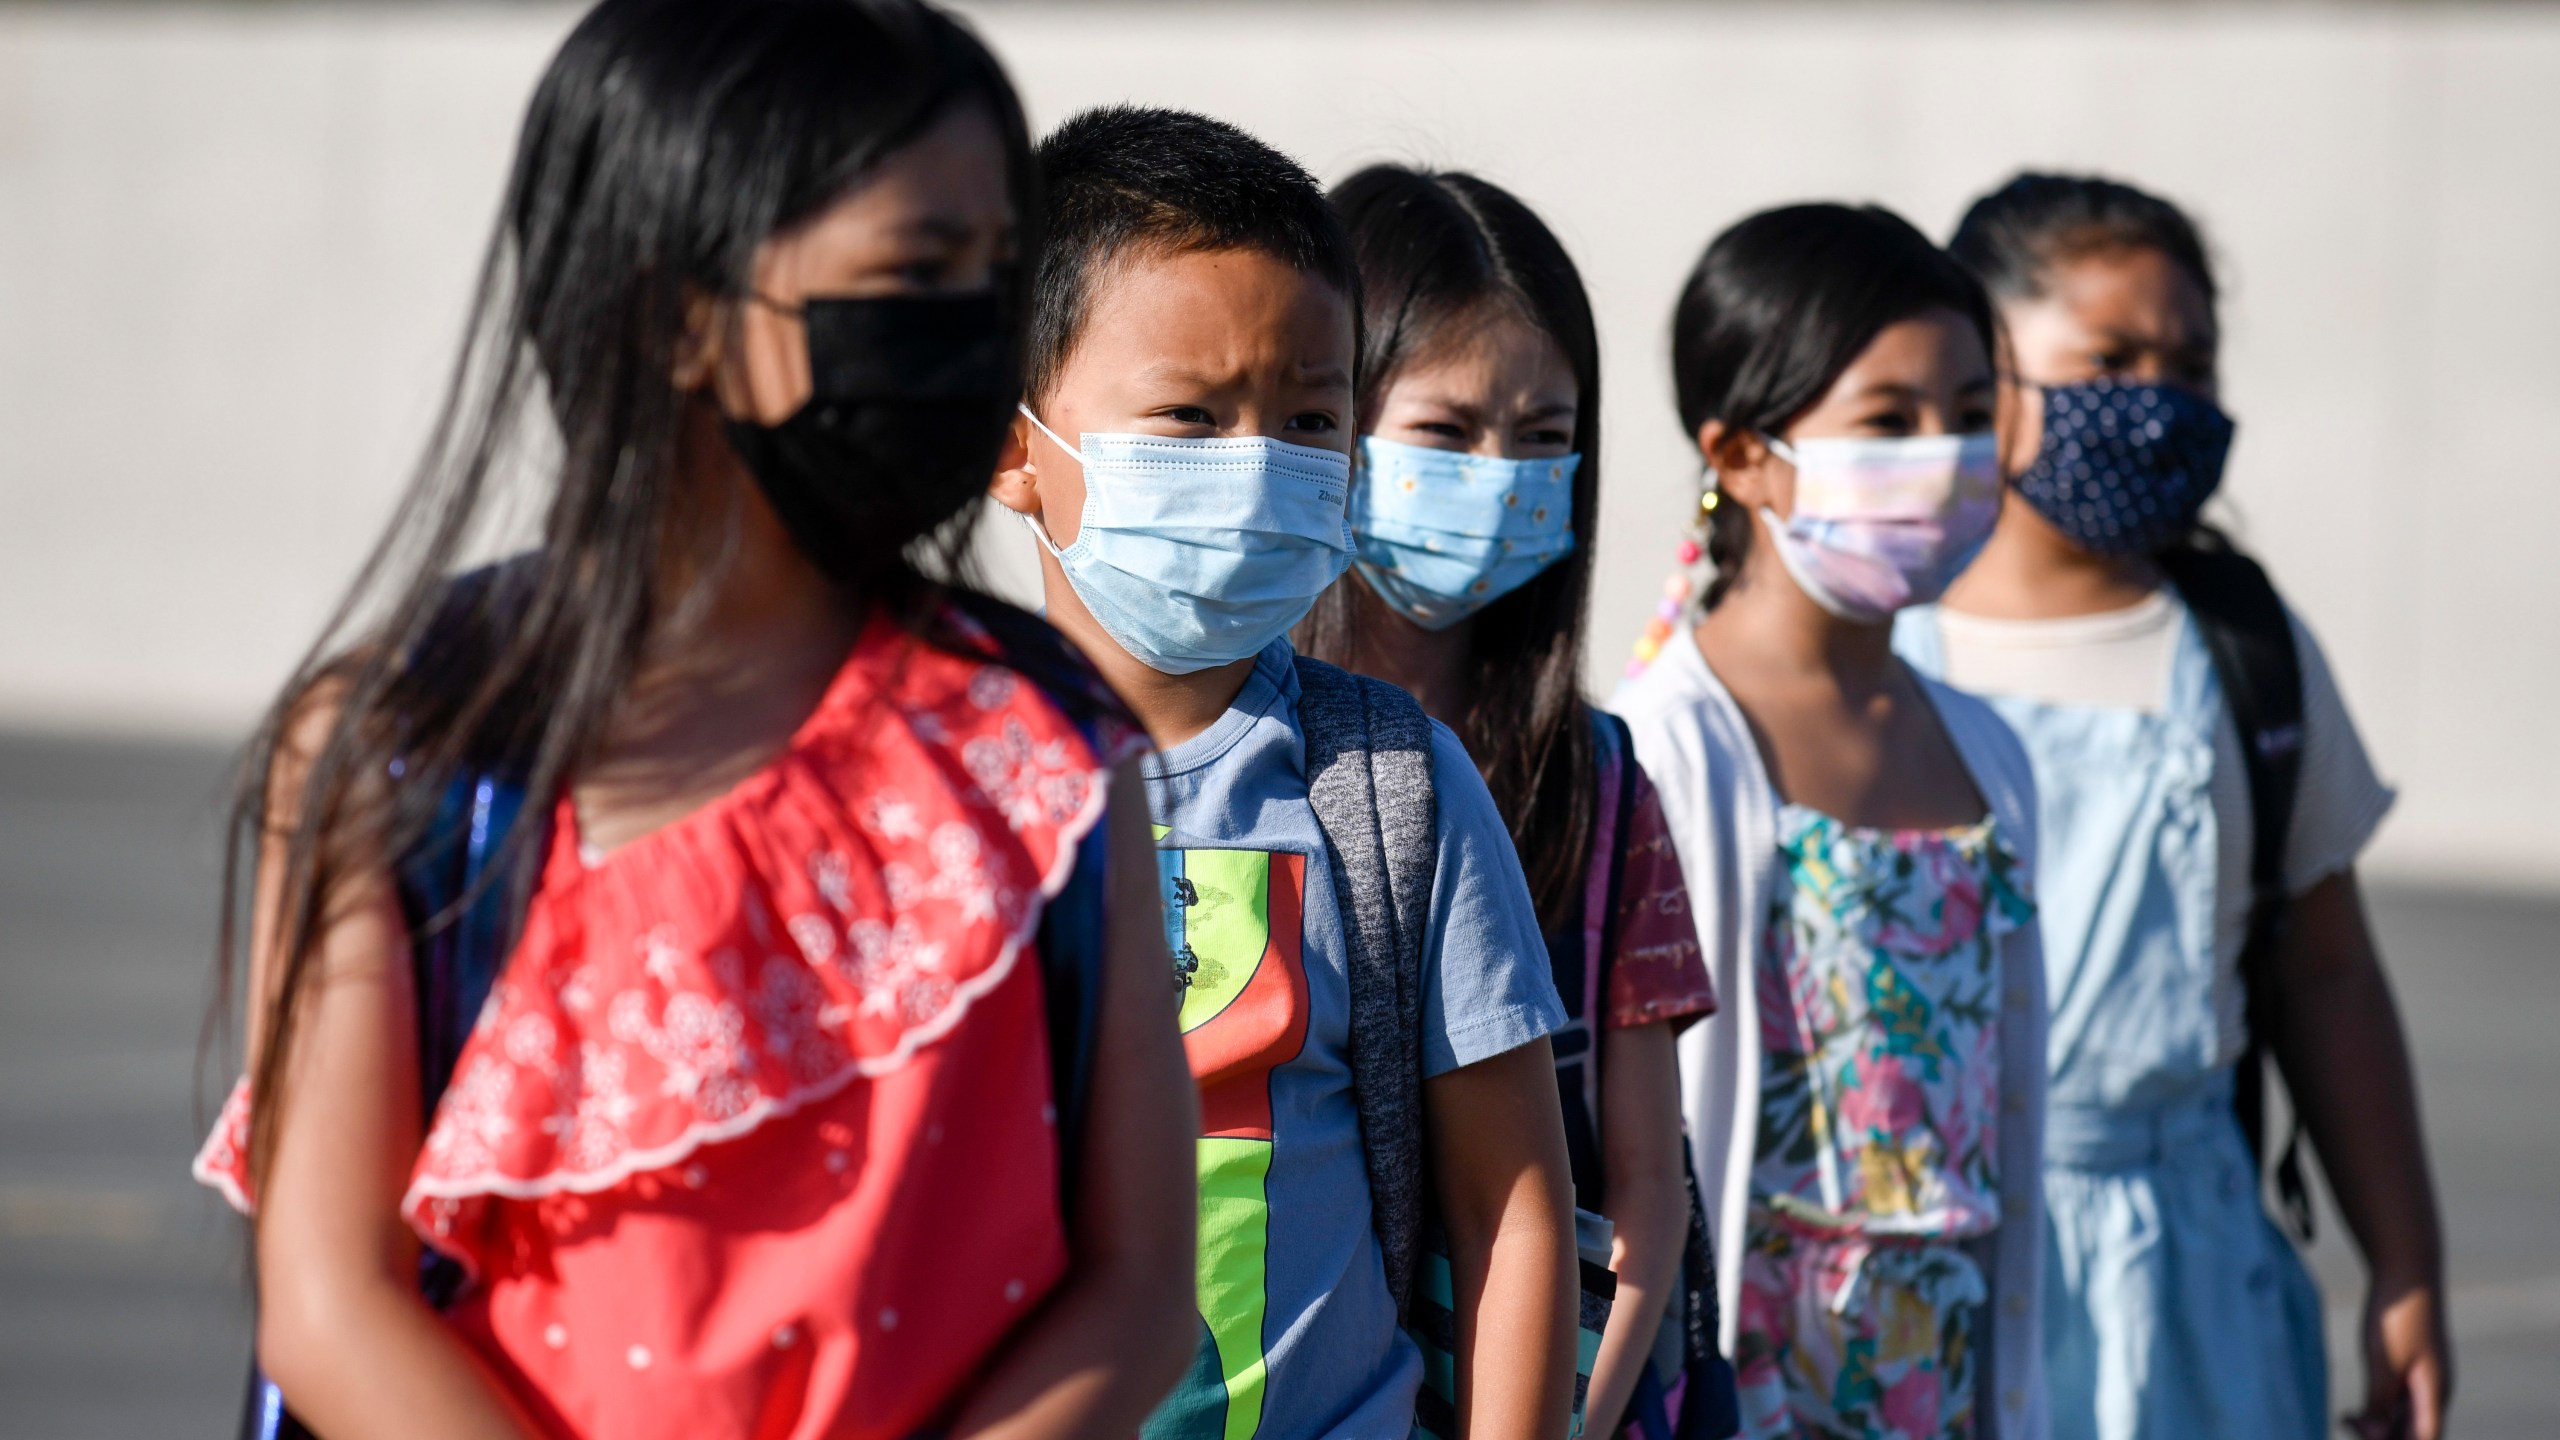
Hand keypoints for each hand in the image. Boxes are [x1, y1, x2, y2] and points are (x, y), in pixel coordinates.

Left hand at [2344, 1275, 2450, 1439]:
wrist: (2405, 1269)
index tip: (2360, 1431)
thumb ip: (2381, 1401)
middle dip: (2382, 1437)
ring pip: (2405, 1419)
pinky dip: (2379, 1411)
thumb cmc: (2398, 1315)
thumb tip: (2378, 1436)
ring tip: (2348, 1418)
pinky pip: (2399, 1402)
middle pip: (2414, 1433)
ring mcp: (2424, 1378)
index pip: (2424, 1439)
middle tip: (2347, 1422)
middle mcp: (2435, 1390)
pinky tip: (2356, 1410)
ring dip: (2379, 1426)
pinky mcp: (2411, 1366)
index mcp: (2435, 1392)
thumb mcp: (2383, 1361)